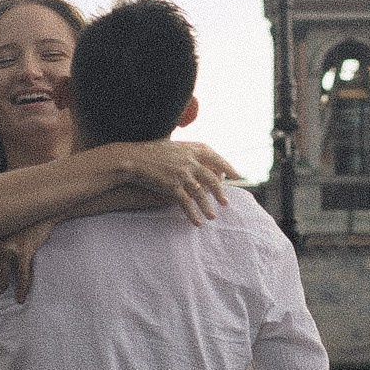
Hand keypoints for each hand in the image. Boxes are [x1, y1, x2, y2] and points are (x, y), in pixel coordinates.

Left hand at [0, 219, 55, 300]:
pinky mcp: (24, 250)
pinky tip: (21, 297)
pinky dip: (21, 288)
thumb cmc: (22, 225)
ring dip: (2, 286)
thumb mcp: (3, 231)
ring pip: (2, 274)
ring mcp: (9, 247)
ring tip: (4, 292)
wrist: (41, 214)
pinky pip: (21, 274)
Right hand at [114, 140, 236, 222]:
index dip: (227, 166)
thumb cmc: (149, 152)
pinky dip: (193, 214)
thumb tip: (199, 158)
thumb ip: (187, 152)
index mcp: (191, 148)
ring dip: (207, 207)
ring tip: (212, 217)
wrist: (132, 159)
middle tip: (226, 203)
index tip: (236, 175)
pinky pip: (187, 203)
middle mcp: (190, 160)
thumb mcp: (172, 147)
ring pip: (201, 193)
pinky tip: (197, 222)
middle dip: (220, 192)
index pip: (216, 157)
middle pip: (212, 177)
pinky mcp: (172, 185)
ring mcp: (182, 173)